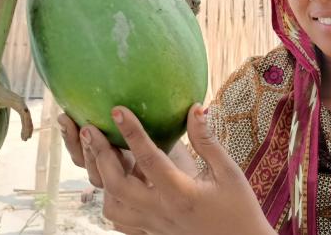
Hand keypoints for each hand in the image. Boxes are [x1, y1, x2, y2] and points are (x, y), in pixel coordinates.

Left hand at [82, 104, 273, 234]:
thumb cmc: (239, 208)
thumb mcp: (229, 172)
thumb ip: (207, 141)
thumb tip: (195, 109)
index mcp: (180, 192)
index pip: (149, 158)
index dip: (131, 132)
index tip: (117, 109)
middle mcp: (161, 211)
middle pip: (116, 184)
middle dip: (100, 154)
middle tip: (90, 128)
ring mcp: (153, 225)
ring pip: (112, 206)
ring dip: (101, 179)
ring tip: (100, 153)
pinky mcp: (151, 232)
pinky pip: (120, 220)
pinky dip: (111, 200)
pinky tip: (116, 181)